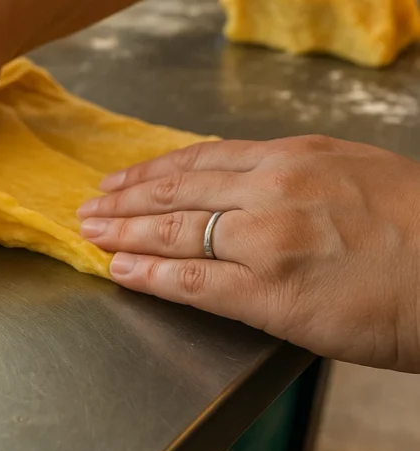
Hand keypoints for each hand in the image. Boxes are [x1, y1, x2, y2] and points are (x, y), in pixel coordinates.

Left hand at [78, 136, 419, 371]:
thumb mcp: (360, 174)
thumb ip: (304, 178)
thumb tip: (263, 189)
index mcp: (296, 157)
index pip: (204, 159)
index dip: (155, 170)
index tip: (125, 177)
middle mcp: (273, 189)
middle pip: (179, 189)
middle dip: (127, 199)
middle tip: (91, 205)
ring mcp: (266, 240)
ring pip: (175, 231)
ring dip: (124, 233)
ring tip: (91, 234)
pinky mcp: (270, 293)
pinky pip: (191, 282)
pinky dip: (149, 276)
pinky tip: (119, 272)